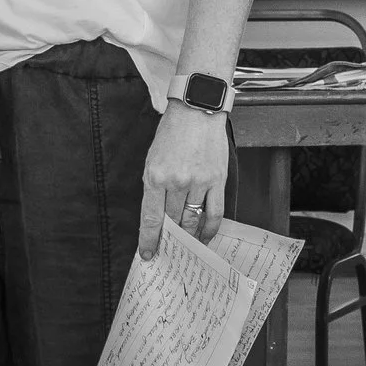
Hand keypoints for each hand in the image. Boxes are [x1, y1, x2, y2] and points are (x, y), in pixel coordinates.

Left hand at [140, 103, 230, 258]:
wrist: (196, 110)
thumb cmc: (172, 133)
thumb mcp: (153, 159)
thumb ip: (154, 187)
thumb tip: (157, 216)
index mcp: (155, 176)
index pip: (150, 218)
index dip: (149, 240)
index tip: (148, 254)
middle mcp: (176, 182)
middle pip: (172, 222)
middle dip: (169, 239)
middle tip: (169, 250)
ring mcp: (199, 182)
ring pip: (192, 220)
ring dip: (188, 236)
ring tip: (186, 245)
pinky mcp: (218, 180)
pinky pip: (215, 213)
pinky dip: (209, 229)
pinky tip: (205, 236)